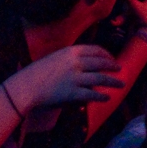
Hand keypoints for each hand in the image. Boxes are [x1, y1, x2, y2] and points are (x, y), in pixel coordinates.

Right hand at [2, 45, 122, 110]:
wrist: (25, 86)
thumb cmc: (37, 73)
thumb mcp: (55, 58)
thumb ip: (69, 59)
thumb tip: (84, 64)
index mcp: (70, 51)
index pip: (94, 49)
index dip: (105, 54)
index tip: (111, 58)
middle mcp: (75, 62)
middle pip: (100, 62)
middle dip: (112, 66)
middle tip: (119, 69)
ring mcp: (75, 77)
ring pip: (100, 78)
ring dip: (112, 81)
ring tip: (121, 84)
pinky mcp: (72, 93)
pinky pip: (91, 94)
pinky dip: (101, 96)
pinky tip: (107, 98)